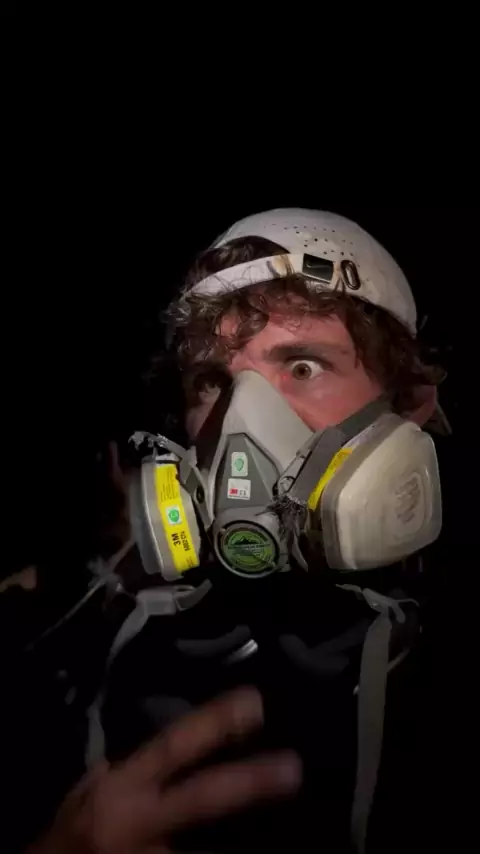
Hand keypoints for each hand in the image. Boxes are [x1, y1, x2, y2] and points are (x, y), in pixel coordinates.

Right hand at [29, 688, 300, 853]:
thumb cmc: (68, 835)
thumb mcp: (88, 794)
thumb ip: (128, 772)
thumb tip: (175, 747)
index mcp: (123, 789)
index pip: (171, 747)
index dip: (213, 724)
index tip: (254, 703)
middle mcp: (140, 824)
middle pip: (201, 799)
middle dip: (248, 783)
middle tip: (293, 769)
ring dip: (246, 845)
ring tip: (296, 839)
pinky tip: (254, 851)